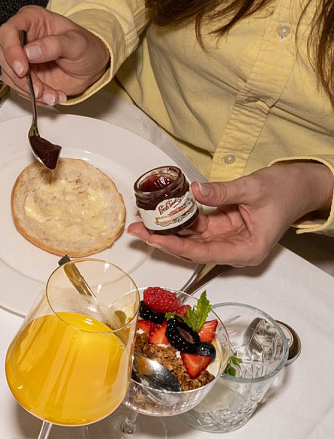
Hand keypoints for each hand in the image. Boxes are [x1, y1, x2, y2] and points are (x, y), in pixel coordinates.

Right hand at [0, 6, 110, 104]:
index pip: (8, 31)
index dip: (11, 50)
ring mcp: (21, 59)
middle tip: (39, 87)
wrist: (91, 68)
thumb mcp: (77, 43)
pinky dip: (35, 97)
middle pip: (4, 56)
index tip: (23, 68)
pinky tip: (51, 94)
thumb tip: (31, 51)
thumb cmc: (86, 48)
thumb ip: (54, 45)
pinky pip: (19, 90)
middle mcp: (22, 39)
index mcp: (32, 20)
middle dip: (21, 77)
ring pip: (10, 76)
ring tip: (52, 93)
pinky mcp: (23, 77)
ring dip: (30, 90)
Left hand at [128, 163, 333, 266]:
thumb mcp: (253, 188)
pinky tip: (159, 216)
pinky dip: (179, 222)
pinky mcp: (223, 230)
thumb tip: (194, 190)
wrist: (301, 186)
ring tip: (140, 222)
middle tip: (136, 230)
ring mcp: (228, 241)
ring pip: (191, 240)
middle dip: (163, 240)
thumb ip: (222, 192)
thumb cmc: (286, 190)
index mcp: (246, 250)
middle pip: (191, 249)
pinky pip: (197, 228)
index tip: (154, 239)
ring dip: (166, 231)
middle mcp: (235, 250)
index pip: (203, 253)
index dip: (176, 246)